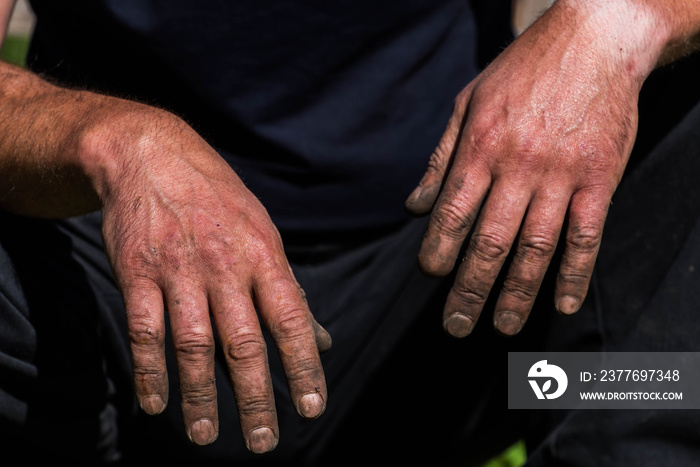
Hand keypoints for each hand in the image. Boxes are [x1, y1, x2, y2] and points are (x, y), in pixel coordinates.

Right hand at [85, 108, 329, 452]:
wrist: (152, 156)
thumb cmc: (219, 202)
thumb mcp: (263, 234)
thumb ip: (288, 290)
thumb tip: (322, 340)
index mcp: (263, 255)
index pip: (290, 319)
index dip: (303, 366)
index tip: (311, 408)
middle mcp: (224, 265)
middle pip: (243, 341)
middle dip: (256, 395)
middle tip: (264, 441)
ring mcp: (178, 270)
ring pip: (193, 344)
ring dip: (200, 395)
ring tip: (207, 435)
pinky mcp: (136, 272)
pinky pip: (144, 330)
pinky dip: (150, 370)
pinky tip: (156, 404)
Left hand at [405, 1, 652, 336]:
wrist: (594, 39)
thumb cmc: (523, 71)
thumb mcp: (469, 102)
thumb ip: (440, 157)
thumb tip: (413, 207)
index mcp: (481, 147)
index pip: (451, 212)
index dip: (437, 249)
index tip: (430, 275)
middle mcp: (518, 166)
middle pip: (489, 242)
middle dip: (470, 289)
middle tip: (456, 326)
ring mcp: (562, 175)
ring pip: (535, 247)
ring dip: (518, 293)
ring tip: (504, 327)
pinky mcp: (600, 178)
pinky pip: (586, 235)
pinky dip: (575, 272)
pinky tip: (564, 302)